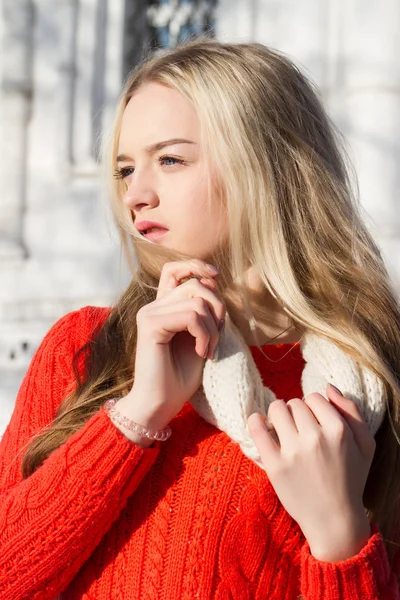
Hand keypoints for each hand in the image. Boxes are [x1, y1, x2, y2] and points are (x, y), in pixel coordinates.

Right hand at [123, 259, 225, 428]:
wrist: (161, 404)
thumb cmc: (180, 376)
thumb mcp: (200, 337)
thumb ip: (204, 312)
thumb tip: (212, 282)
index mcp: (163, 307)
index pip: (174, 269)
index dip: (196, 266)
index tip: (215, 276)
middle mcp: (153, 306)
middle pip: (196, 285)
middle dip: (217, 309)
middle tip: (216, 338)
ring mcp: (149, 314)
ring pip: (197, 301)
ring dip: (212, 329)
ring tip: (208, 350)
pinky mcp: (150, 325)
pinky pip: (191, 316)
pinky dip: (204, 335)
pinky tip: (202, 354)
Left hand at [247, 384, 375, 559]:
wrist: (334, 519)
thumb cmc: (350, 480)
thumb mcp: (365, 445)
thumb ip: (351, 412)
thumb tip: (328, 388)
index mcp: (338, 431)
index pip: (314, 397)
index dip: (312, 407)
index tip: (312, 420)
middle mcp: (315, 438)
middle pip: (294, 403)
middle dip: (295, 412)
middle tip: (298, 428)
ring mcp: (293, 452)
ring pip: (276, 409)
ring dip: (277, 414)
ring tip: (281, 426)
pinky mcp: (275, 465)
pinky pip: (257, 429)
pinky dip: (256, 421)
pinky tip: (259, 423)